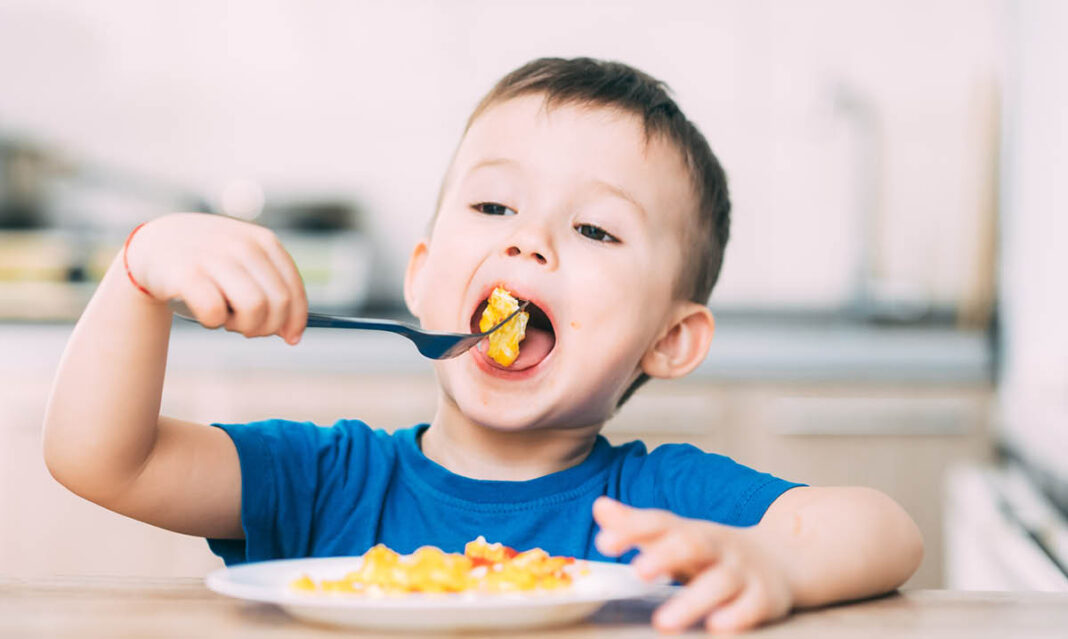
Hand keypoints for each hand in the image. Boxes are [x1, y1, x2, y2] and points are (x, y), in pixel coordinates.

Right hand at [125, 213, 307, 343]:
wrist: (154, 245)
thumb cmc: (208, 263)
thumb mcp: (244, 264)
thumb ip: (271, 290)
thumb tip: (292, 332)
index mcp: (263, 241)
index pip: (293, 288)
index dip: (296, 320)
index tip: (291, 339)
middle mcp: (242, 245)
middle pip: (278, 303)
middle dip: (268, 327)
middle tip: (249, 329)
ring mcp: (214, 256)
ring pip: (254, 308)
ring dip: (243, 326)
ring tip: (227, 319)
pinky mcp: (187, 273)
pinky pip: (216, 313)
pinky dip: (213, 323)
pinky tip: (205, 314)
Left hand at [593, 497, 793, 632]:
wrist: (784, 559)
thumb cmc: (714, 552)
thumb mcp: (678, 535)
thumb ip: (638, 526)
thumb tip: (600, 507)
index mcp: (691, 531)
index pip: (660, 524)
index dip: (632, 530)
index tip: (604, 543)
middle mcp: (716, 547)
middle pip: (692, 544)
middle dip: (665, 556)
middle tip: (639, 571)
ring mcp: (742, 571)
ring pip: (719, 582)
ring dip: (692, 601)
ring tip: (664, 621)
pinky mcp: (763, 598)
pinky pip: (751, 607)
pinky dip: (735, 616)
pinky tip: (717, 625)